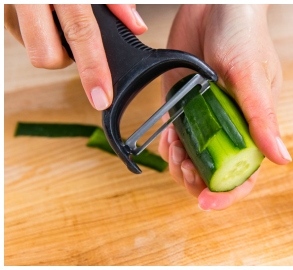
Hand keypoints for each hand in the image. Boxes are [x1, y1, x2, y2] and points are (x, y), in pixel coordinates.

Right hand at [4, 4, 146, 109]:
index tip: (101, 96)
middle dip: (66, 60)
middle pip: (45, 54)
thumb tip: (136, 26)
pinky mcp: (1, 8)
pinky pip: (18, 31)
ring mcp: (9, 4)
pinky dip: (37, 29)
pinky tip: (46, 11)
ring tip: (60, 16)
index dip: (93, 68)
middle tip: (81, 44)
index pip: (80, 31)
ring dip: (50, 43)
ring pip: (30, 47)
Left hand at [157, 4, 289, 210]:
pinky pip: (176, 134)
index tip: (207, 202)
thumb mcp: (252, 77)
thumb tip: (282, 160)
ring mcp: (206, 114)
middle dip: (197, 180)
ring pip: (193, 157)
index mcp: (255, 123)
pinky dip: (169, 142)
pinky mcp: (184, 101)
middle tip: (182, 169)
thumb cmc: (244, 34)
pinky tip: (167, 137)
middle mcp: (231, 123)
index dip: (230, 192)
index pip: (247, 170)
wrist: (214, 3)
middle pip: (216, 170)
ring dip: (180, 163)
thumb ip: (263, 119)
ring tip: (173, 152)